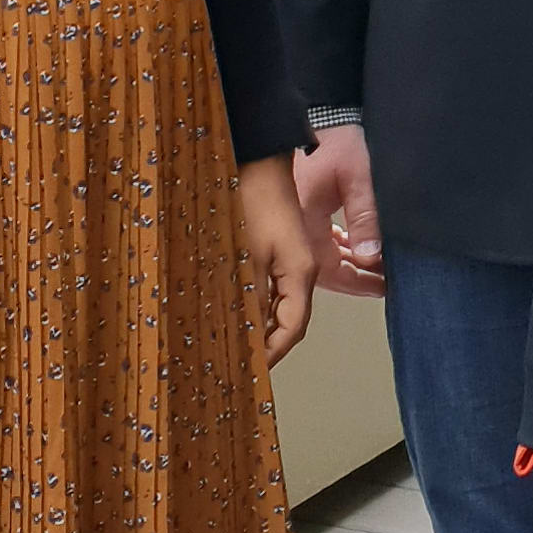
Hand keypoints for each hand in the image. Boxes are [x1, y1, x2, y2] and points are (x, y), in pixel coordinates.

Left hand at [237, 155, 317, 366]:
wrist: (256, 159)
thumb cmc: (252, 202)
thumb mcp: (246, 255)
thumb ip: (250, 297)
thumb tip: (248, 336)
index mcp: (301, 273)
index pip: (292, 328)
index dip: (273, 354)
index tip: (250, 373)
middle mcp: (300, 271)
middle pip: (289, 320)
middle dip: (266, 345)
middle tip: (236, 366)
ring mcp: (290, 260)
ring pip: (278, 305)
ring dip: (258, 326)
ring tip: (231, 345)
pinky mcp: (276, 251)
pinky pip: (269, 288)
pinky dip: (253, 305)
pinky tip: (233, 311)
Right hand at [294, 119, 389, 297]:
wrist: (322, 114)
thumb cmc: (339, 141)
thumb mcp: (359, 178)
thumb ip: (364, 217)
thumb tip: (370, 256)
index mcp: (303, 219)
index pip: (328, 268)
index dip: (356, 282)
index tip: (382, 287)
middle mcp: (295, 225)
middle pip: (323, 268)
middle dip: (356, 276)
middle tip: (385, 281)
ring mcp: (297, 217)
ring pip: (322, 255)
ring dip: (350, 262)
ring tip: (378, 265)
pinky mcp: (303, 208)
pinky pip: (320, 239)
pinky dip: (341, 247)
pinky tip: (358, 246)